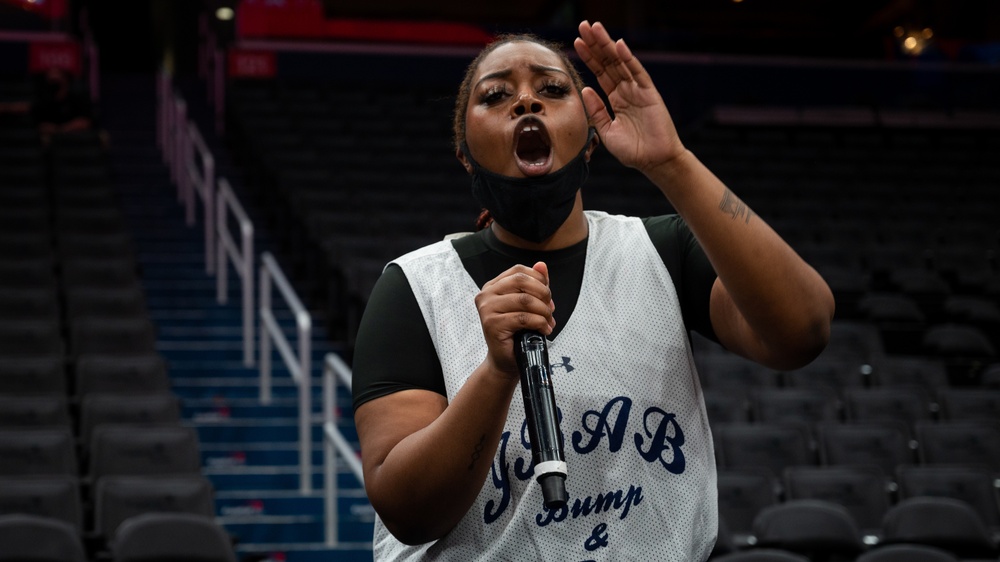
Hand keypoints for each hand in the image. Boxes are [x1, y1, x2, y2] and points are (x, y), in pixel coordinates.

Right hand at [475, 262, 555, 376]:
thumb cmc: (517, 333)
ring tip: (548, 322)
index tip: (547, 296)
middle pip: (521, 281)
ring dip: (543, 311)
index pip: (519, 271)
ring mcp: (487, 309)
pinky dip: (539, 323)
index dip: (539, 280)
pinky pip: (523, 318)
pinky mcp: (492, 324)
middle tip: (550, 309)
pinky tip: (543, 330)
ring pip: (525, 300)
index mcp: (493, 286)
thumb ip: (535, 284)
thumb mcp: (528, 305)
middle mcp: (486, 295)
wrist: (506, 360)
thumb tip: (542, 265)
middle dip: (543, 293)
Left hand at [574, 20, 685, 173]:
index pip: (600, 73)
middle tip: (583, 25)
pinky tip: (618, 44)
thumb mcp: (606, 131)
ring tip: (595, 28)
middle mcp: (626, 90)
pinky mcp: (649, 93)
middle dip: (595, 44)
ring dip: (607, 44)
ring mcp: (638, 90)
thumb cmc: (633, 150)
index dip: (589, 57)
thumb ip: (596, 111)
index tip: (576, 42)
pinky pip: (638, 72)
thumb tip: (585, 89)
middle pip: (608, 62)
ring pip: (620, 62)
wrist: (654, 162)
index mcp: (615, 99)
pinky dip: (628, 58)